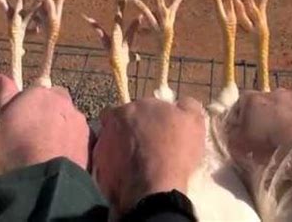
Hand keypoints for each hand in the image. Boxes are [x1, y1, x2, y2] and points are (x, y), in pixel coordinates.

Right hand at [0, 74, 89, 170]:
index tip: (25, 118)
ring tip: (50, 145)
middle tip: (38, 130)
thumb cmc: (17, 142)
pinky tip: (63, 153)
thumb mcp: (3, 116)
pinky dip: (72, 140)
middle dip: (51, 110)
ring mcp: (78, 119)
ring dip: (63, 126)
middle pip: (58, 100)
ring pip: (70, 117)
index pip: (38, 91)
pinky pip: (79, 135)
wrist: (44, 171)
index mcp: (41, 92)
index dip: (32, 104)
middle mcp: (63, 100)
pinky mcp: (88, 138)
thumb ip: (5, 94)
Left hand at [93, 97, 204, 213]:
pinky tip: (128, 175)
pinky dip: (115, 165)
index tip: (159, 132)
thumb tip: (181, 102)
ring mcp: (103, 141)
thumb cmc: (175, 152)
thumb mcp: (194, 122)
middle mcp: (116, 118)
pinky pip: (106, 160)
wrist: (154, 189)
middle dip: (131, 129)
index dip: (152, 119)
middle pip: (122, 120)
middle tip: (145, 146)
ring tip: (136, 162)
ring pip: (111, 139)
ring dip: (120, 146)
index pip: (143, 107)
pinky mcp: (97, 164)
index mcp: (138, 105)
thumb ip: (187, 106)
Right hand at [225, 88, 291, 170]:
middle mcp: (274, 93)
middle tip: (263, 140)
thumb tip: (233, 133)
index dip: (238, 120)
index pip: (238, 104)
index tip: (240, 135)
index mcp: (252, 99)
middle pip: (262, 105)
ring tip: (285, 143)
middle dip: (261, 119)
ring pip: (284, 110)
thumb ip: (232, 137)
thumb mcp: (239, 147)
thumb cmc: (271, 147)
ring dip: (282, 122)